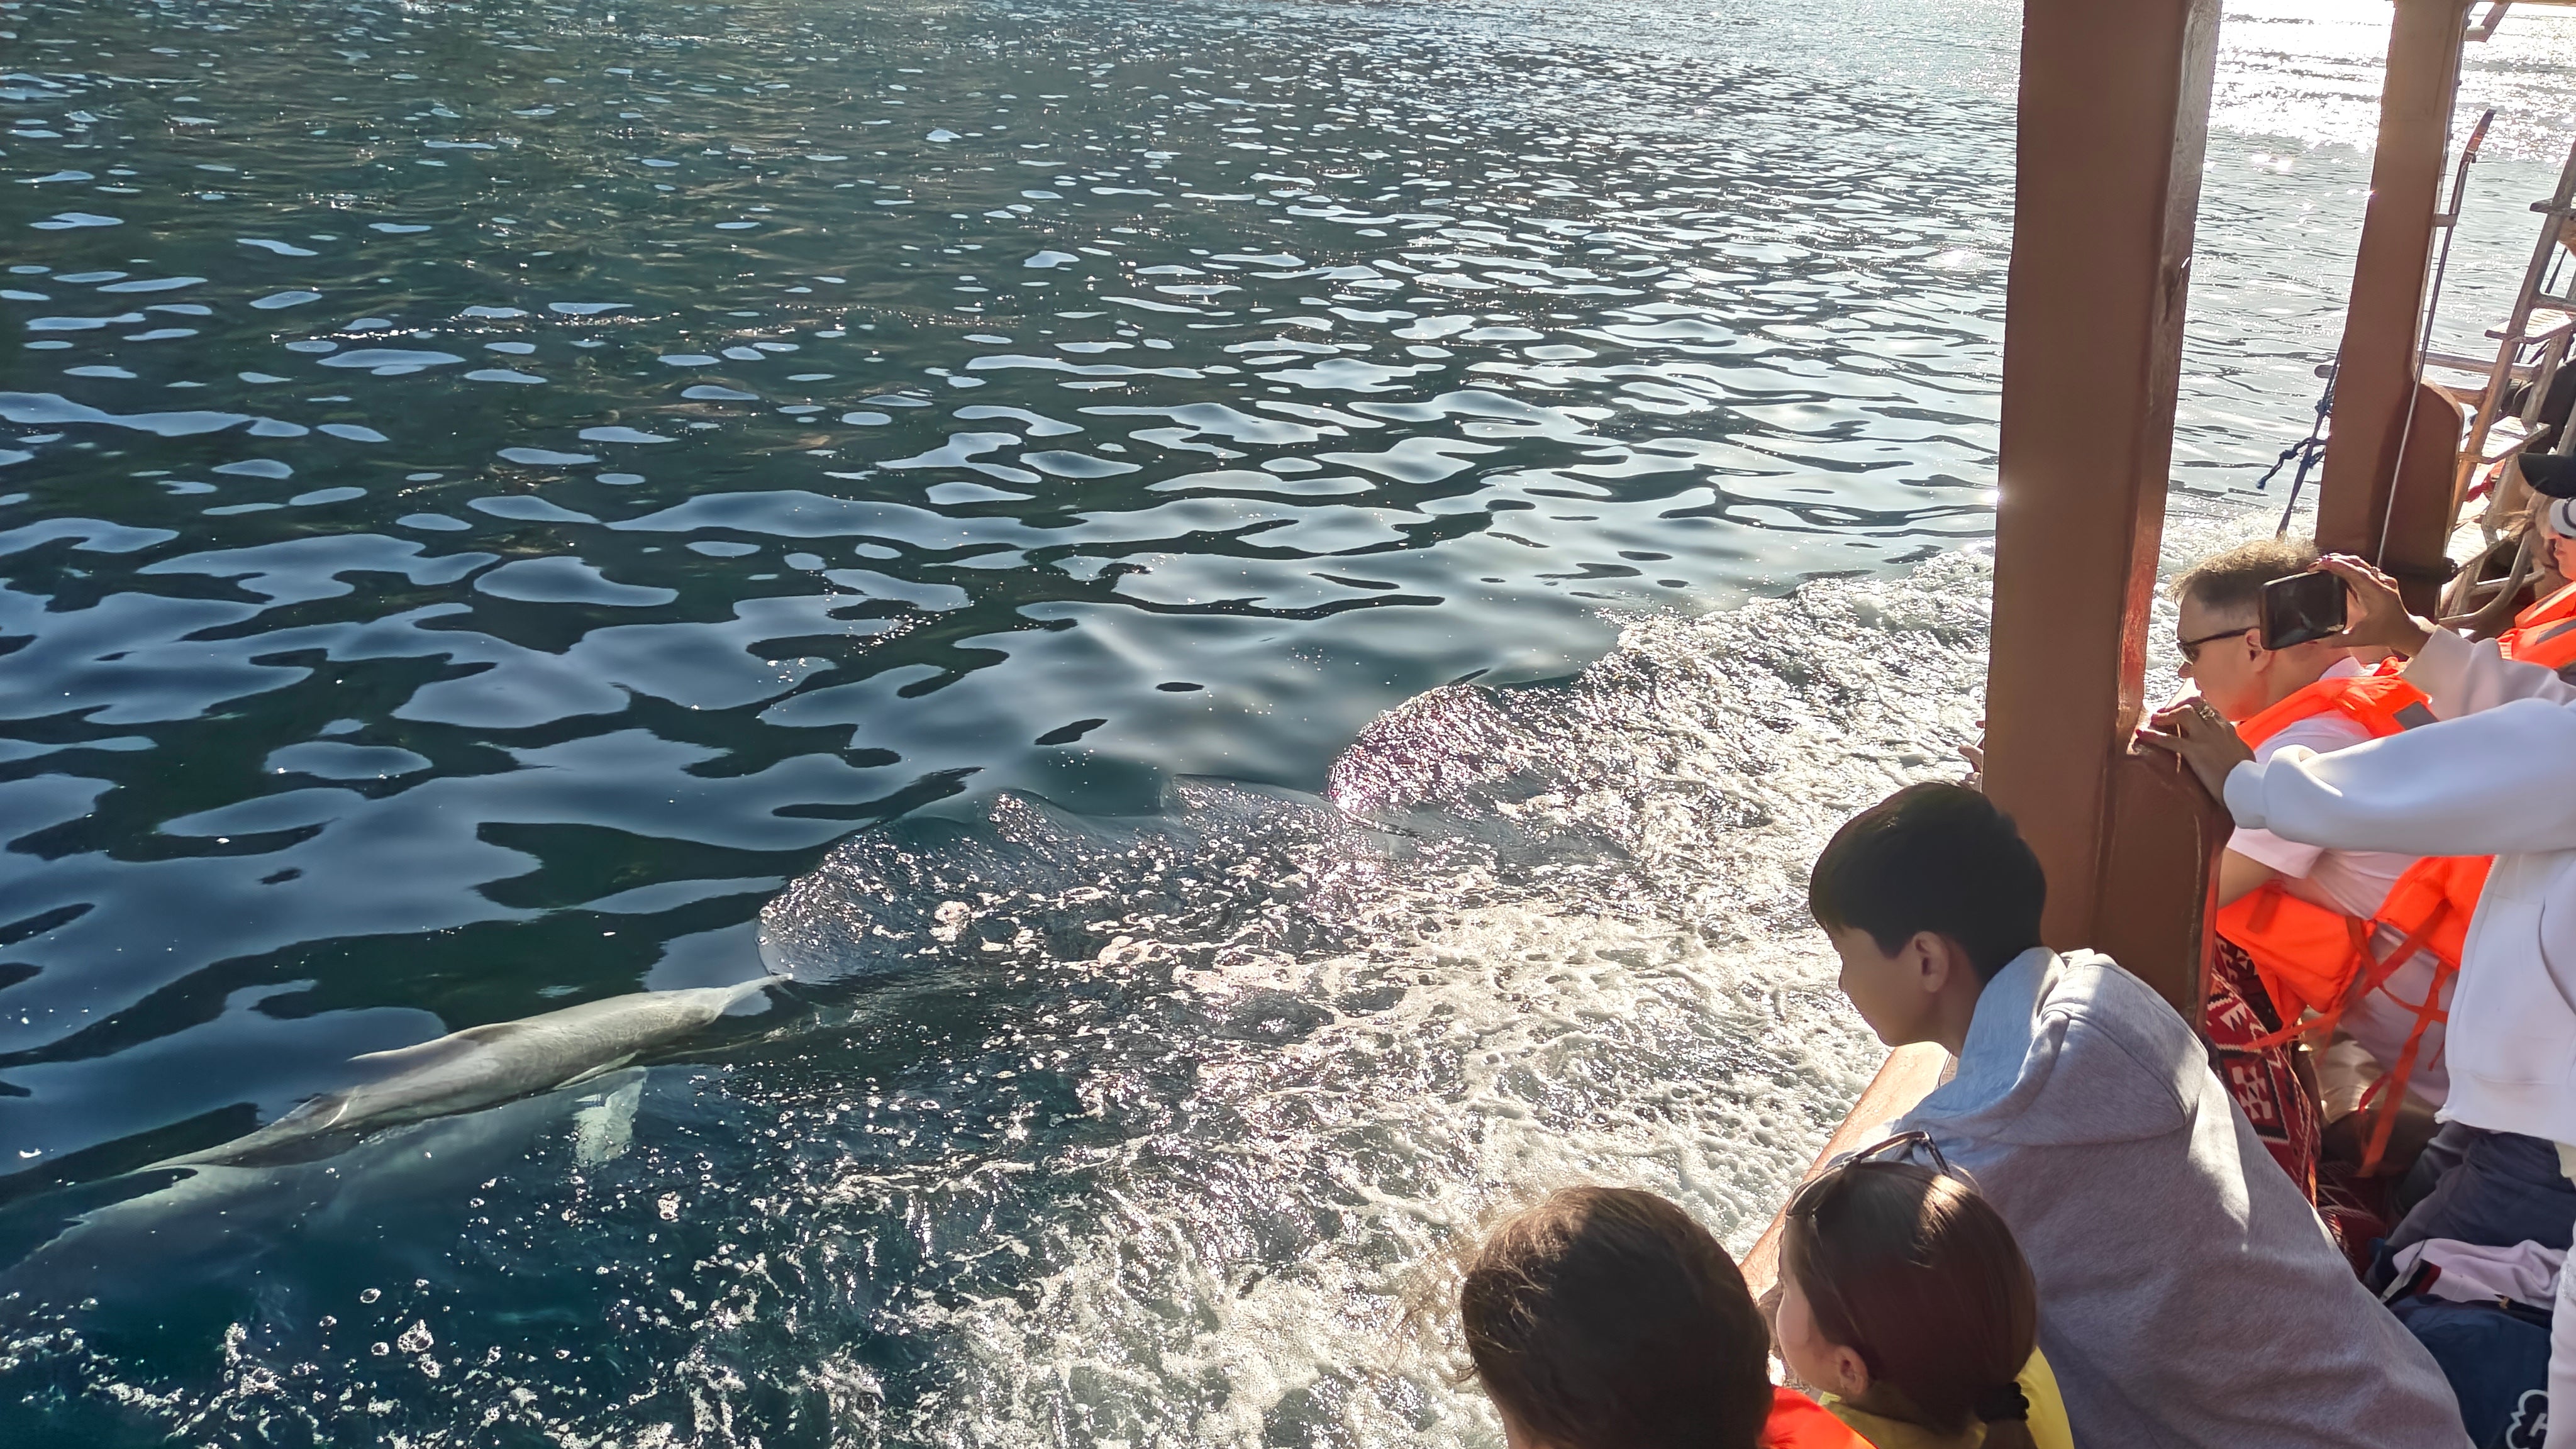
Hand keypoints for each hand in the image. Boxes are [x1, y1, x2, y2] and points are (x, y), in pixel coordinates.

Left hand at [2137, 698, 2255, 802]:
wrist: (2248, 785)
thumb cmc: (2248, 774)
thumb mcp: (2244, 754)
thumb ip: (2234, 746)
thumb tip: (2233, 747)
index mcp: (2228, 729)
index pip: (2208, 708)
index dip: (2193, 705)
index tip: (2183, 707)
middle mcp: (2216, 728)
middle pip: (2195, 705)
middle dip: (2177, 706)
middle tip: (2164, 712)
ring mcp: (2205, 738)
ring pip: (2183, 714)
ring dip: (2166, 715)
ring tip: (2153, 719)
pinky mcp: (2195, 751)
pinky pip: (2170, 740)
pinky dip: (2154, 736)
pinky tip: (2142, 734)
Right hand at [2313, 554, 2434, 657]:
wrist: (2406, 631)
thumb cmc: (2386, 633)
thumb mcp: (2360, 639)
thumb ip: (2337, 640)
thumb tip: (2315, 641)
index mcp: (2378, 593)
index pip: (2356, 573)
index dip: (2337, 566)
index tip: (2320, 563)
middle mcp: (2382, 583)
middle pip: (2357, 564)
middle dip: (2335, 561)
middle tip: (2315, 564)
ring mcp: (2382, 580)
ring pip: (2360, 564)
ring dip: (2340, 561)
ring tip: (2322, 564)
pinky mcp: (2380, 581)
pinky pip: (2363, 569)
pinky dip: (2347, 566)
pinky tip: (2336, 569)